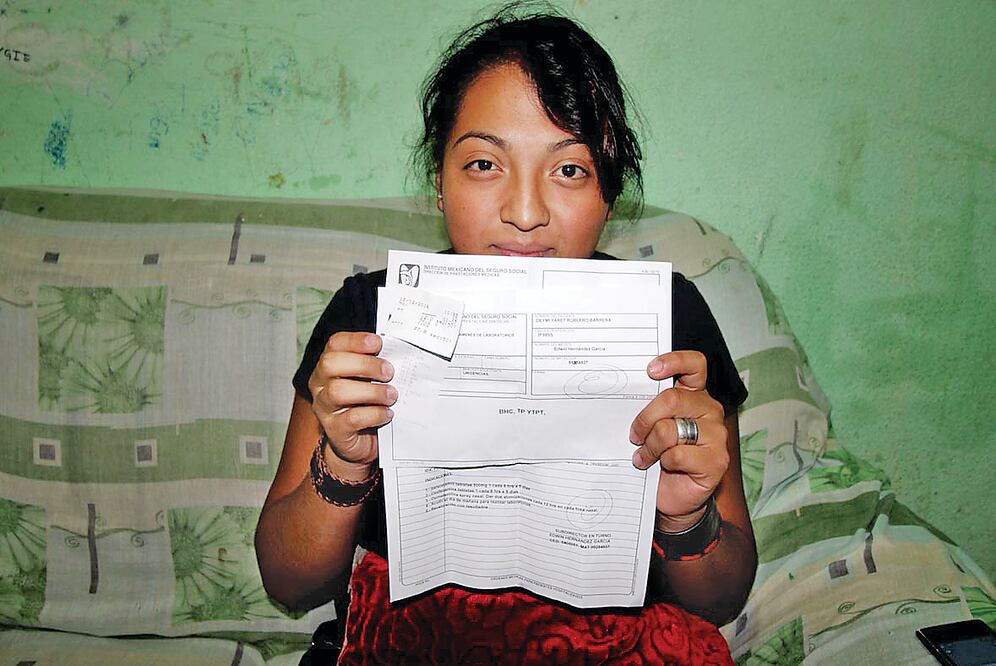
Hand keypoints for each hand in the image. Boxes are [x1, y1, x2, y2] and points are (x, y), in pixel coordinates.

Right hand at [307, 332, 395, 478]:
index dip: (355, 340)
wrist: (362, 441)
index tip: (378, 343)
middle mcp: (321, 384)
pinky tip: (387, 413)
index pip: (334, 344)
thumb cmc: (368, 403)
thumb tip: (399, 353)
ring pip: (338, 392)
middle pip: (330, 364)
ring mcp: (324, 407)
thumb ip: (378, 366)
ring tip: (391, 395)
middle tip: (388, 372)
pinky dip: (374, 414)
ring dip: (371, 391)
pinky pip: (351, 418)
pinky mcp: (335, 430)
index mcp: (330, 366)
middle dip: (363, 364)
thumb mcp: (371, 380)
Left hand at [629, 351, 728, 531]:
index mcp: (694, 395)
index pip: (694, 365)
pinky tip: (657, 466)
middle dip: (645, 418)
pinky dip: (660, 461)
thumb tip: (622, 392)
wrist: (672, 495)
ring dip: (649, 445)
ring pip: (670, 429)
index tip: (651, 370)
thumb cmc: (660, 455)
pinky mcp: (716, 461)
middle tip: (634, 435)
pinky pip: (677, 455)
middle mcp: (709, 410)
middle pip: (672, 399)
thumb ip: (649, 407)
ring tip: (643, 456)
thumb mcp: (652, 426)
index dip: (674, 361)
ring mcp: (716, 435)